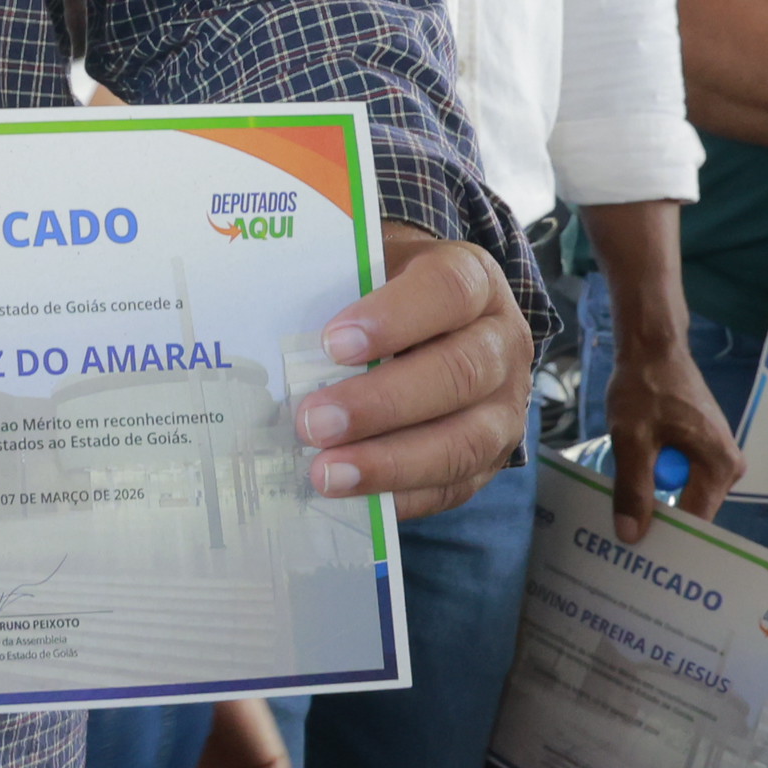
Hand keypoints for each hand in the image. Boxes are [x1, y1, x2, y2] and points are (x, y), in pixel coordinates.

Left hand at [289, 226, 530, 521]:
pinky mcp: (492, 457)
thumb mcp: (369, 270)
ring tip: (326, 473)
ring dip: (390, 461)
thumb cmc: (386, 292)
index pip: (448, 290)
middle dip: (381, 403)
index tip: (333, 344)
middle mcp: (502, 342)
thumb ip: (334, 288)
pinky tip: (352, 497)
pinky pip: (455, 485)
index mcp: (474, 280)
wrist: (436, 324)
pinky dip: (401, 495)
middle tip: (313, 422)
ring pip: (465, 440)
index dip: (393, 318)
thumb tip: (262, 318)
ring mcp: (506, 405)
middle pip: (459, 373)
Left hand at [599, 332, 742, 535]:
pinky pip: (680, 475)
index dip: (667, 538)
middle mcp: (729, 467)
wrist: (653, 345)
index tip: (640, 557)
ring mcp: (717, 456)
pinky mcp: (703, 446)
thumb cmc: (645, 388)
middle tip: (622, 538)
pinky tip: (633, 482)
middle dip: (659, 520)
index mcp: (721, 468)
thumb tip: (632, 536)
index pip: (696, 521)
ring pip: (682, 493)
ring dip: (654, 497)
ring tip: (622, 511)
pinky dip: (656, 478)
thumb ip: (633, 488)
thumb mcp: (632, 439)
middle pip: (691, 509)